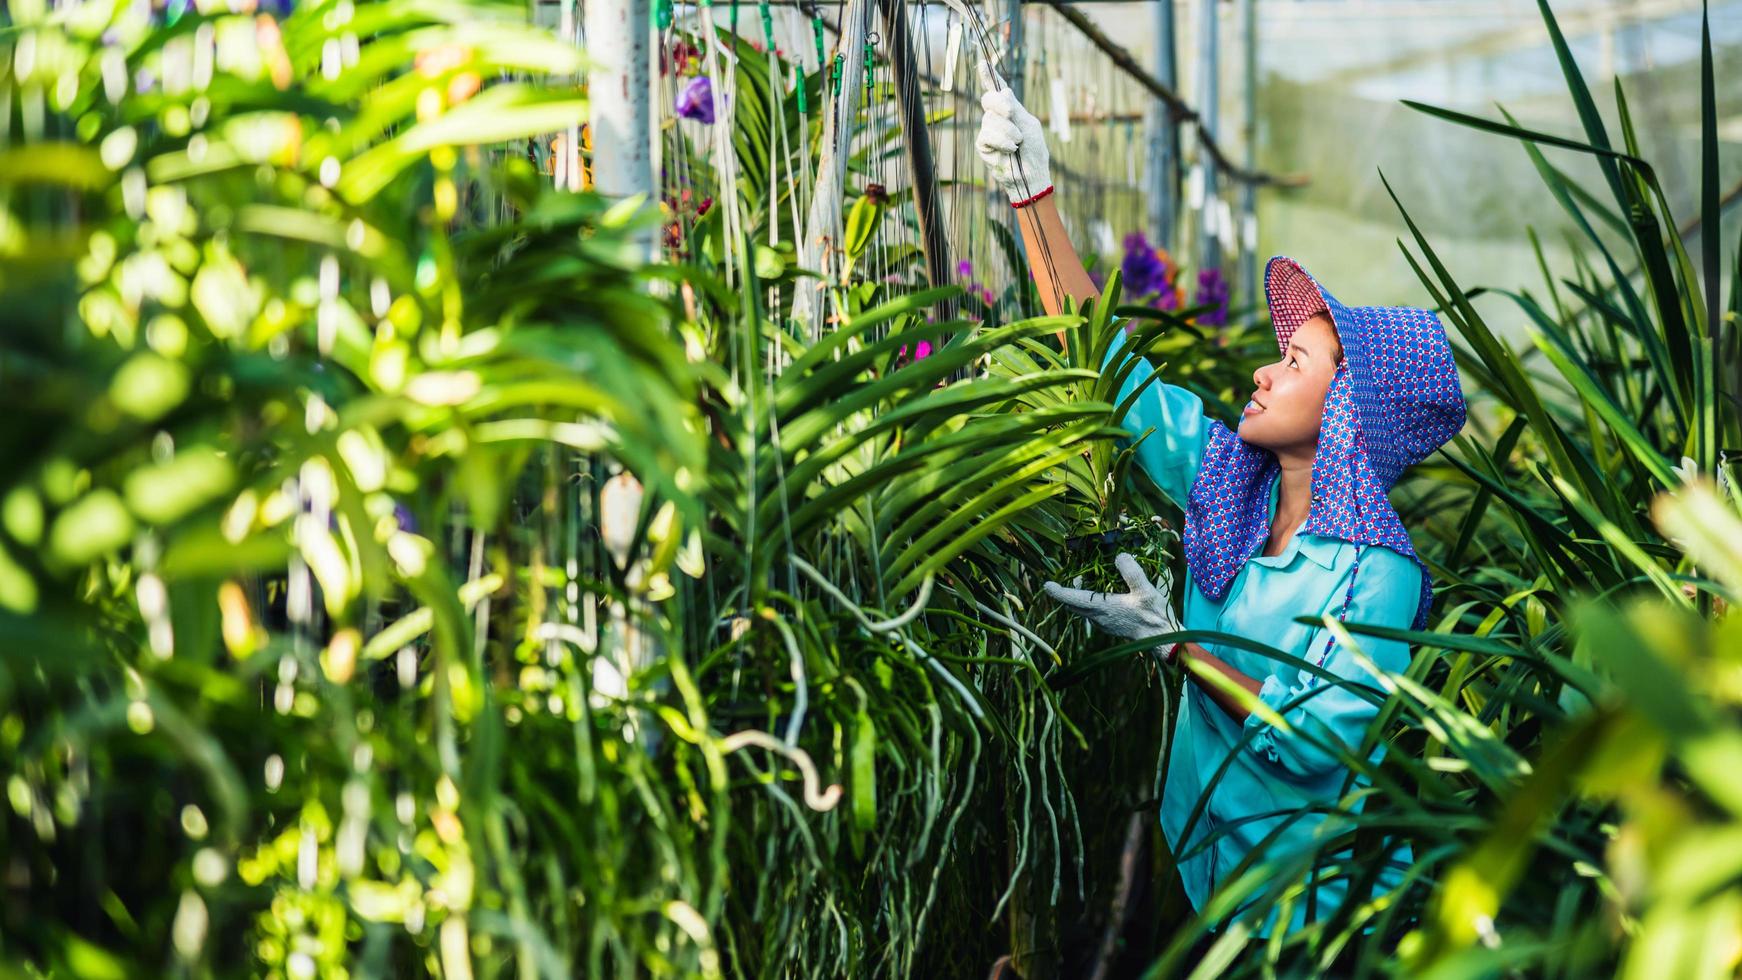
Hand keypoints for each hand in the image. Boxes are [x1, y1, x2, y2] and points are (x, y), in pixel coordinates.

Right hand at [974, 60, 1051, 206]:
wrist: (1031, 175)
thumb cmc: (1034, 150)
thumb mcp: (1029, 124)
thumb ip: (1015, 108)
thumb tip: (1003, 91)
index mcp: (1011, 110)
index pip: (999, 90)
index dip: (989, 76)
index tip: (982, 63)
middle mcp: (997, 117)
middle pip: (989, 98)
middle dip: (1001, 104)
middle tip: (1012, 115)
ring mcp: (988, 130)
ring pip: (990, 118)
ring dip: (1008, 130)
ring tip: (1017, 143)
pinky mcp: (983, 145)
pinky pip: (986, 134)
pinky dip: (1001, 141)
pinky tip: (1010, 150)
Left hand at [1043, 553, 1181, 660]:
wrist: (1163, 639)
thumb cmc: (1153, 616)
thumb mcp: (1146, 591)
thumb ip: (1131, 572)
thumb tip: (1119, 556)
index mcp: (1102, 608)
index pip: (1072, 599)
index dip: (1058, 591)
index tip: (1047, 584)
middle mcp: (1098, 617)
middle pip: (1073, 604)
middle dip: (1069, 589)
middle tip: (1076, 573)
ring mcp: (1103, 623)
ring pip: (1083, 608)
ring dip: (1081, 594)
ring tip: (1091, 578)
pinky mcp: (1110, 625)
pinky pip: (1093, 612)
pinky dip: (1092, 600)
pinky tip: (1107, 591)